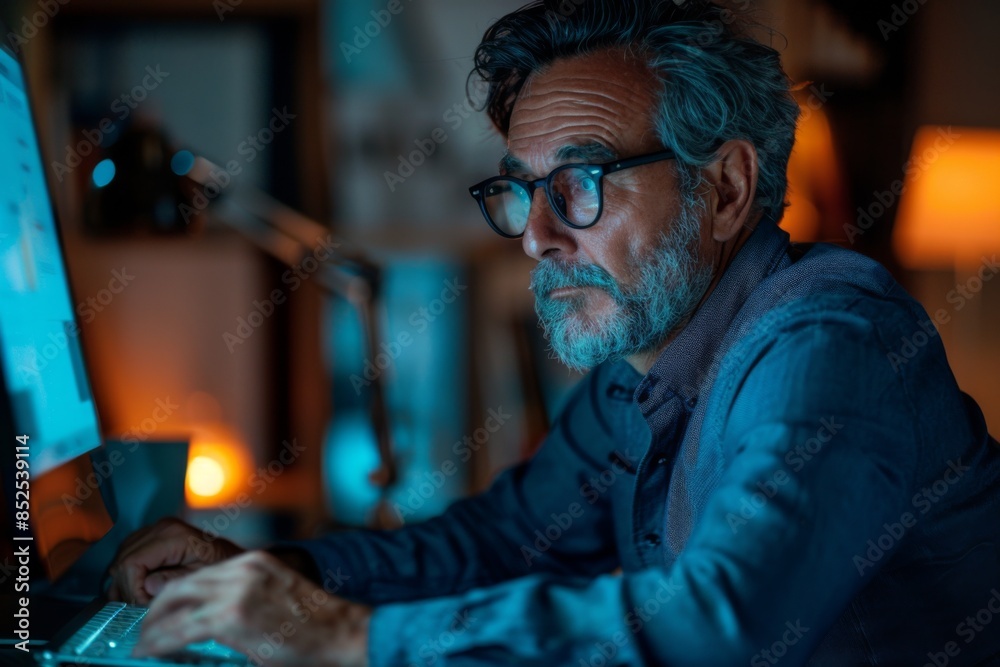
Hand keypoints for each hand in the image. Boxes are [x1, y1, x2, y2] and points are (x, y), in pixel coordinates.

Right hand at [107, 517, 243, 603]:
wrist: (229, 553)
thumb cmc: (220, 564)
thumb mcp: (199, 577)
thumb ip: (172, 582)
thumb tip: (147, 588)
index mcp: (173, 535)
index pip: (133, 563)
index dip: (132, 588)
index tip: (142, 604)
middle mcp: (161, 527)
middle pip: (124, 560)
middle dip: (128, 587)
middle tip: (140, 605)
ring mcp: (156, 528)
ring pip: (122, 556)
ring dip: (125, 580)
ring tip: (138, 598)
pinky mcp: (154, 533)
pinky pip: (129, 552)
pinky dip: (128, 571)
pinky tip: (135, 587)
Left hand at [132, 550, 369, 666]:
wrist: (342, 632)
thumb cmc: (317, 625)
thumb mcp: (277, 597)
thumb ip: (245, 600)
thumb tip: (213, 624)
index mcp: (253, 563)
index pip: (199, 575)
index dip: (174, 597)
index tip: (162, 615)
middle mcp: (242, 569)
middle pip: (180, 585)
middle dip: (155, 610)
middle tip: (145, 632)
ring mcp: (236, 590)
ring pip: (175, 603)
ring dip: (152, 626)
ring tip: (144, 645)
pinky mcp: (233, 616)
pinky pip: (182, 628)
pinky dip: (159, 640)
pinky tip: (149, 651)